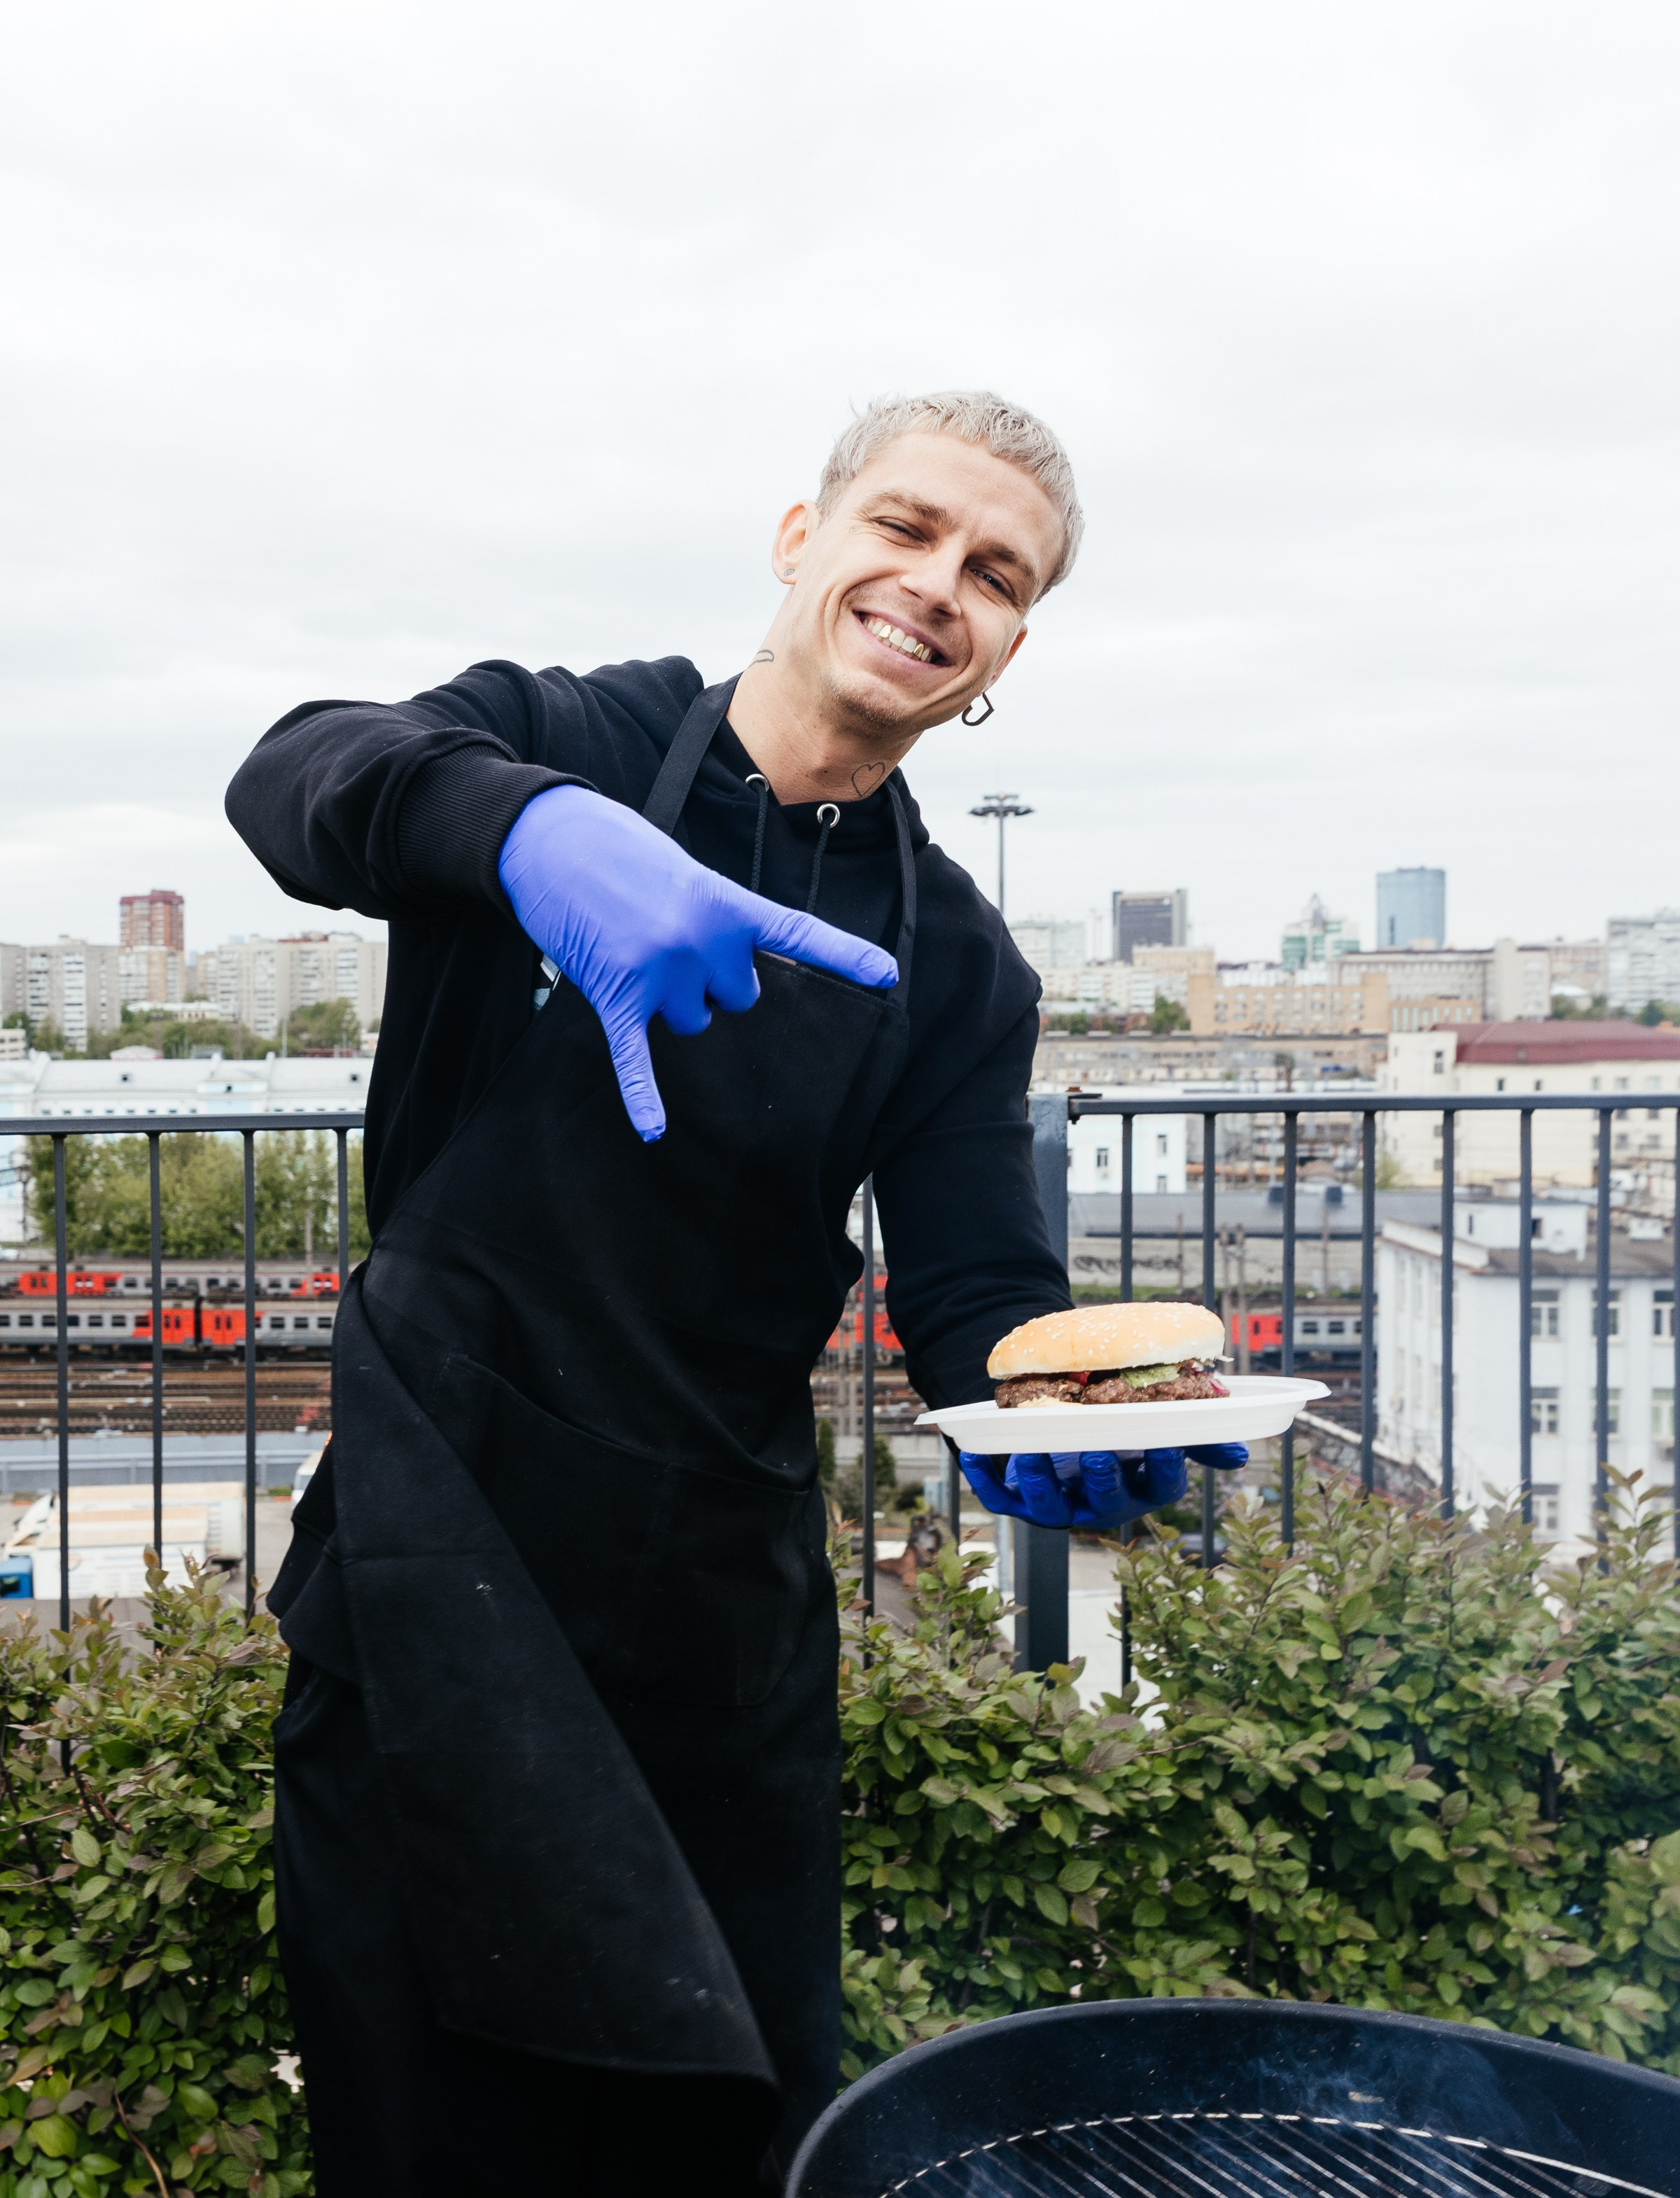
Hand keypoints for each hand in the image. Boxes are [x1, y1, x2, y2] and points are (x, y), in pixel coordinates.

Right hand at [498, 785, 897, 1140]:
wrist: (553, 839)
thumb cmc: (623, 855)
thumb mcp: (688, 877)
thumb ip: (719, 927)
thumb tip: (721, 987)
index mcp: (728, 905)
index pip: (798, 935)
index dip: (845, 956)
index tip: (888, 976)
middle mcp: (704, 941)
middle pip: (737, 998)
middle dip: (710, 982)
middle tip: (670, 938)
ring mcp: (660, 970)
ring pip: (692, 1023)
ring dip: (668, 1002)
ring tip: (632, 953)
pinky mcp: (616, 994)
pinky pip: (635, 1058)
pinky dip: (642, 1095)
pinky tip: (652, 1131)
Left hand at [958, 1444, 1247, 1530]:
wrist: (1052, 1414)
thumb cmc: (1110, 1421)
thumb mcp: (1150, 1426)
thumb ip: (1192, 1436)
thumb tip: (1239, 1453)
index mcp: (1140, 1485)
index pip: (1161, 1483)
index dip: (1165, 1466)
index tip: (1165, 1439)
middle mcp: (1101, 1503)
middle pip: (1106, 1499)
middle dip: (1103, 1477)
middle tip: (1099, 1451)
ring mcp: (1058, 1504)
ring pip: (1050, 1506)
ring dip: (1042, 1480)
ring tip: (1034, 1452)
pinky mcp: (1018, 1500)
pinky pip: (999, 1497)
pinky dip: (984, 1478)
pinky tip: (971, 1453)